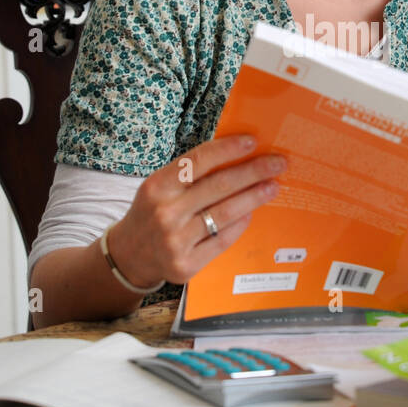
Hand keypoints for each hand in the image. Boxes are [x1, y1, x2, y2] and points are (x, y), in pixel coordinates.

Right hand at [106, 134, 286, 287]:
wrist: (129, 255)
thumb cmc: (152, 212)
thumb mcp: (160, 187)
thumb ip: (190, 175)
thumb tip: (236, 157)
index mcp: (156, 186)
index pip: (198, 160)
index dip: (228, 149)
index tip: (252, 142)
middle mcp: (165, 212)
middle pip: (219, 186)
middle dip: (253, 172)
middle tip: (278, 163)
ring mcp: (175, 241)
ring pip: (226, 213)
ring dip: (254, 197)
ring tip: (272, 187)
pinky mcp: (186, 264)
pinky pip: (222, 240)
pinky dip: (240, 225)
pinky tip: (251, 213)